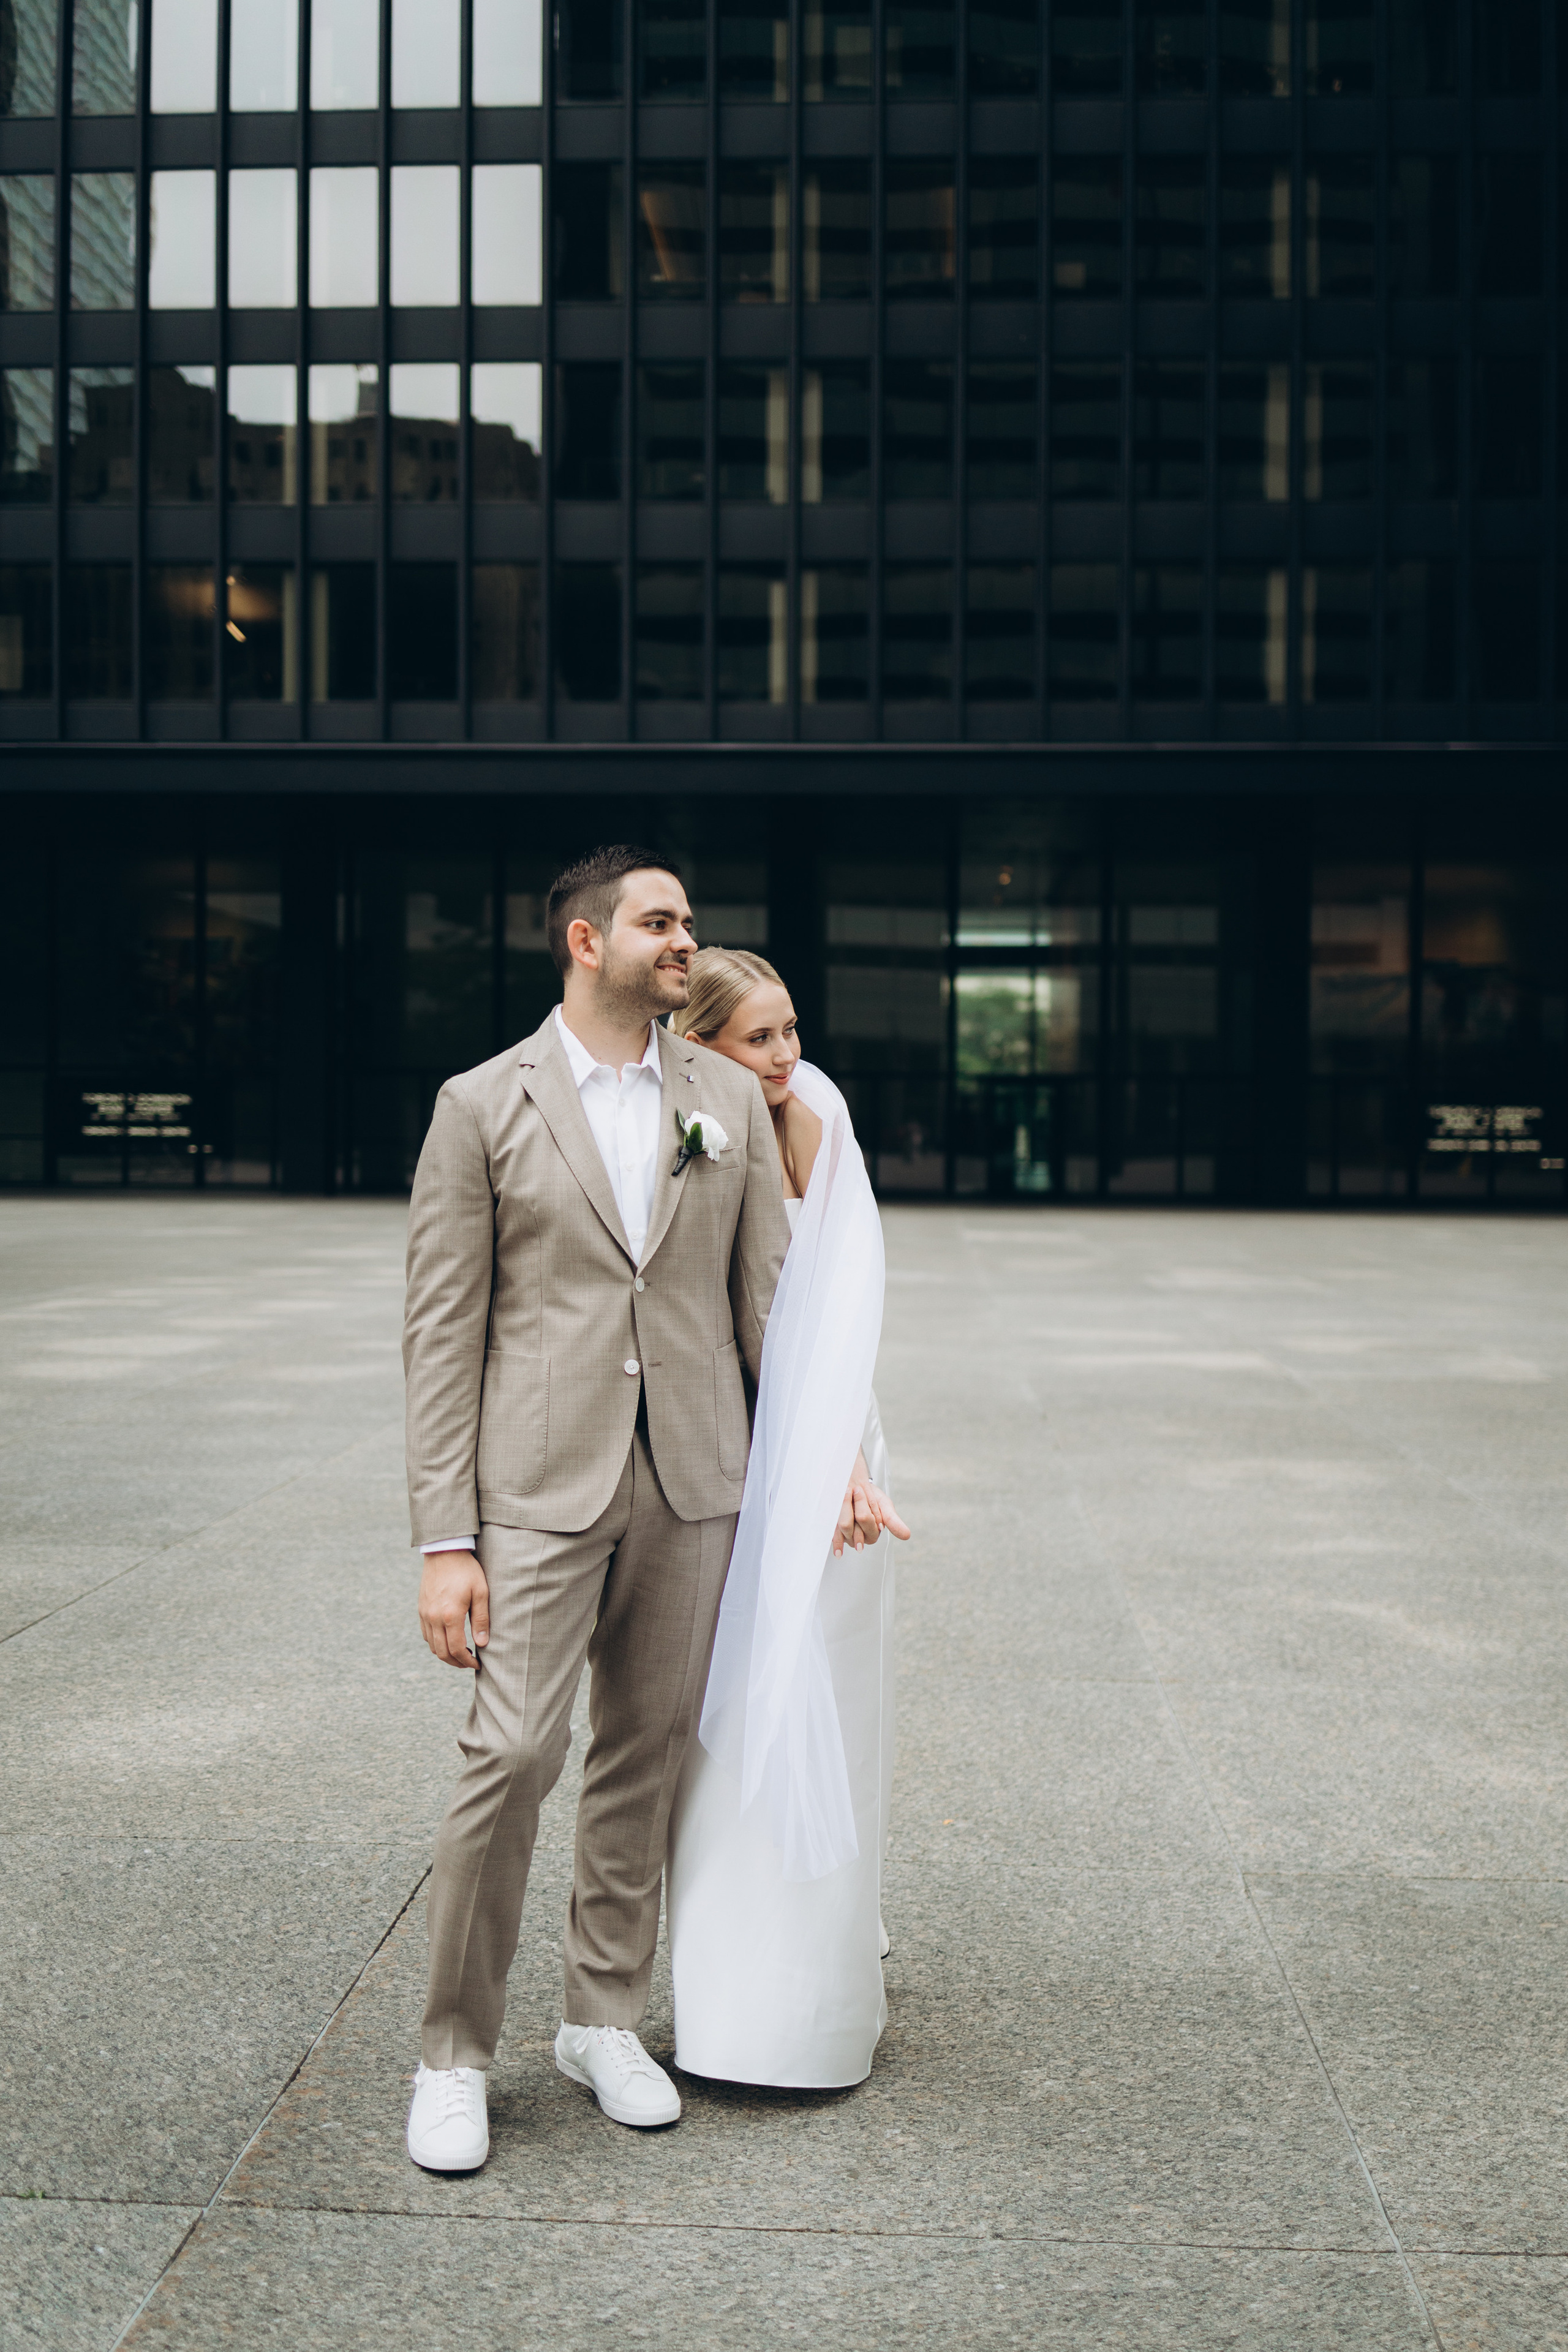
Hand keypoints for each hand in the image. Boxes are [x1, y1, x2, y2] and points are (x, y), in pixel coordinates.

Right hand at [418, 1548, 489, 1668]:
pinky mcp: (421, 1609)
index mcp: (450, 1615)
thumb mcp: (481, 1592)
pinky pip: (426, 1635)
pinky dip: (436, 1644)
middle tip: (470, 1663)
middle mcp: (434, 1617)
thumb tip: (482, 1644)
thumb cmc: (466, 1570)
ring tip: (461, 1653)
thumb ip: (481, 1619)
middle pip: (442, 1653)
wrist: (444, 1551)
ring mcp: (425, 1614)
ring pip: (432, 1646)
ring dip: (446, 1655)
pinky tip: (448, 1640)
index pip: (457, 1649)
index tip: (478, 1664)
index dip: (467, 1661)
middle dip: (457, 1663)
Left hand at [832, 1476, 912, 1556]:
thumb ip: (893, 1521)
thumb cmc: (873, 1499)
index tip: (859, 1489)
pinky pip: (833, 1532)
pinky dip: (834, 1527)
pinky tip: (835, 1525)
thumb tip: (907, 1535)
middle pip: (849, 1524)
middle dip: (851, 1503)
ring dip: (841, 1506)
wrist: (856, 1490)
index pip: (864, 1518)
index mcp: (873, 1535)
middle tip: (853, 1490)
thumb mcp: (885, 1506)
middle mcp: (859, 1540)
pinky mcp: (835, 1533)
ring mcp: (846, 1537)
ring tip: (844, 1494)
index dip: (861, 1502)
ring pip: (841, 1525)